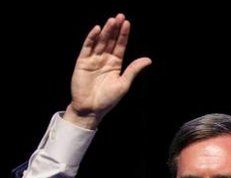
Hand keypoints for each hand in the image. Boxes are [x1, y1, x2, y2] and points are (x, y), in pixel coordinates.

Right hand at [66, 14, 151, 129]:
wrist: (91, 109)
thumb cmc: (108, 99)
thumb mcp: (124, 83)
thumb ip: (134, 70)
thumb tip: (148, 60)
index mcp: (115, 64)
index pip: (120, 46)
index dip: (123, 35)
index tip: (127, 23)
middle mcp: (104, 60)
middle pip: (110, 41)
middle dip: (115, 29)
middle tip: (120, 16)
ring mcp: (93, 60)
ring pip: (100, 42)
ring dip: (105, 31)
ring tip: (111, 20)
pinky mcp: (82, 62)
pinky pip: (87, 47)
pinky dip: (91, 38)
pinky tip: (97, 29)